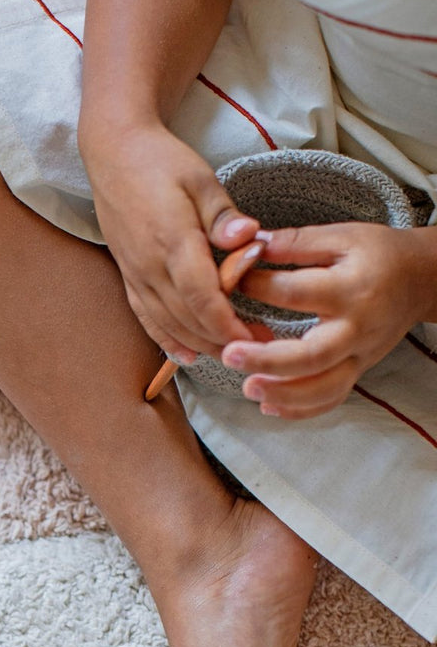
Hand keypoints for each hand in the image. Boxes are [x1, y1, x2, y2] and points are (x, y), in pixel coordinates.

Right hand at [86, 123, 260, 360]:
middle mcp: (150, 265)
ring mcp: (136, 274)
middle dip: (225, 342)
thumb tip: (251, 238)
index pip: (203, 298)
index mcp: (173, 240)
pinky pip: (147, 318)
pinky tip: (189, 355)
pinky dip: (168, 340)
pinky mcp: (128, 276)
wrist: (113, 153)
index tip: (258, 338)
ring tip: (235, 355)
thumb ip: (224, 216)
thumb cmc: (161, 161)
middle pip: (189, 320)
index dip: (230, 325)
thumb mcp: (201, 179)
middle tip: (261, 351)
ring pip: (169, 325)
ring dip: (202, 346)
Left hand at [220, 223, 436, 418]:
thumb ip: (296, 242)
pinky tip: (268, 406)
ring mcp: (359, 356)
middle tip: (229, 355)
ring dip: (283, 394)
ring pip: (323, 388)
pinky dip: (300, 410)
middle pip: (312, 356)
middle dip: (267, 360)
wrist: (420, 280)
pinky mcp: (358, 371)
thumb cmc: (377, 255)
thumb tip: (250, 244)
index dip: (259, 288)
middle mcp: (356, 329)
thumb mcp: (342, 236)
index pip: (297, 294)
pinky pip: (332, 399)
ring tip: (248, 388)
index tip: (232, 283)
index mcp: (350, 289)